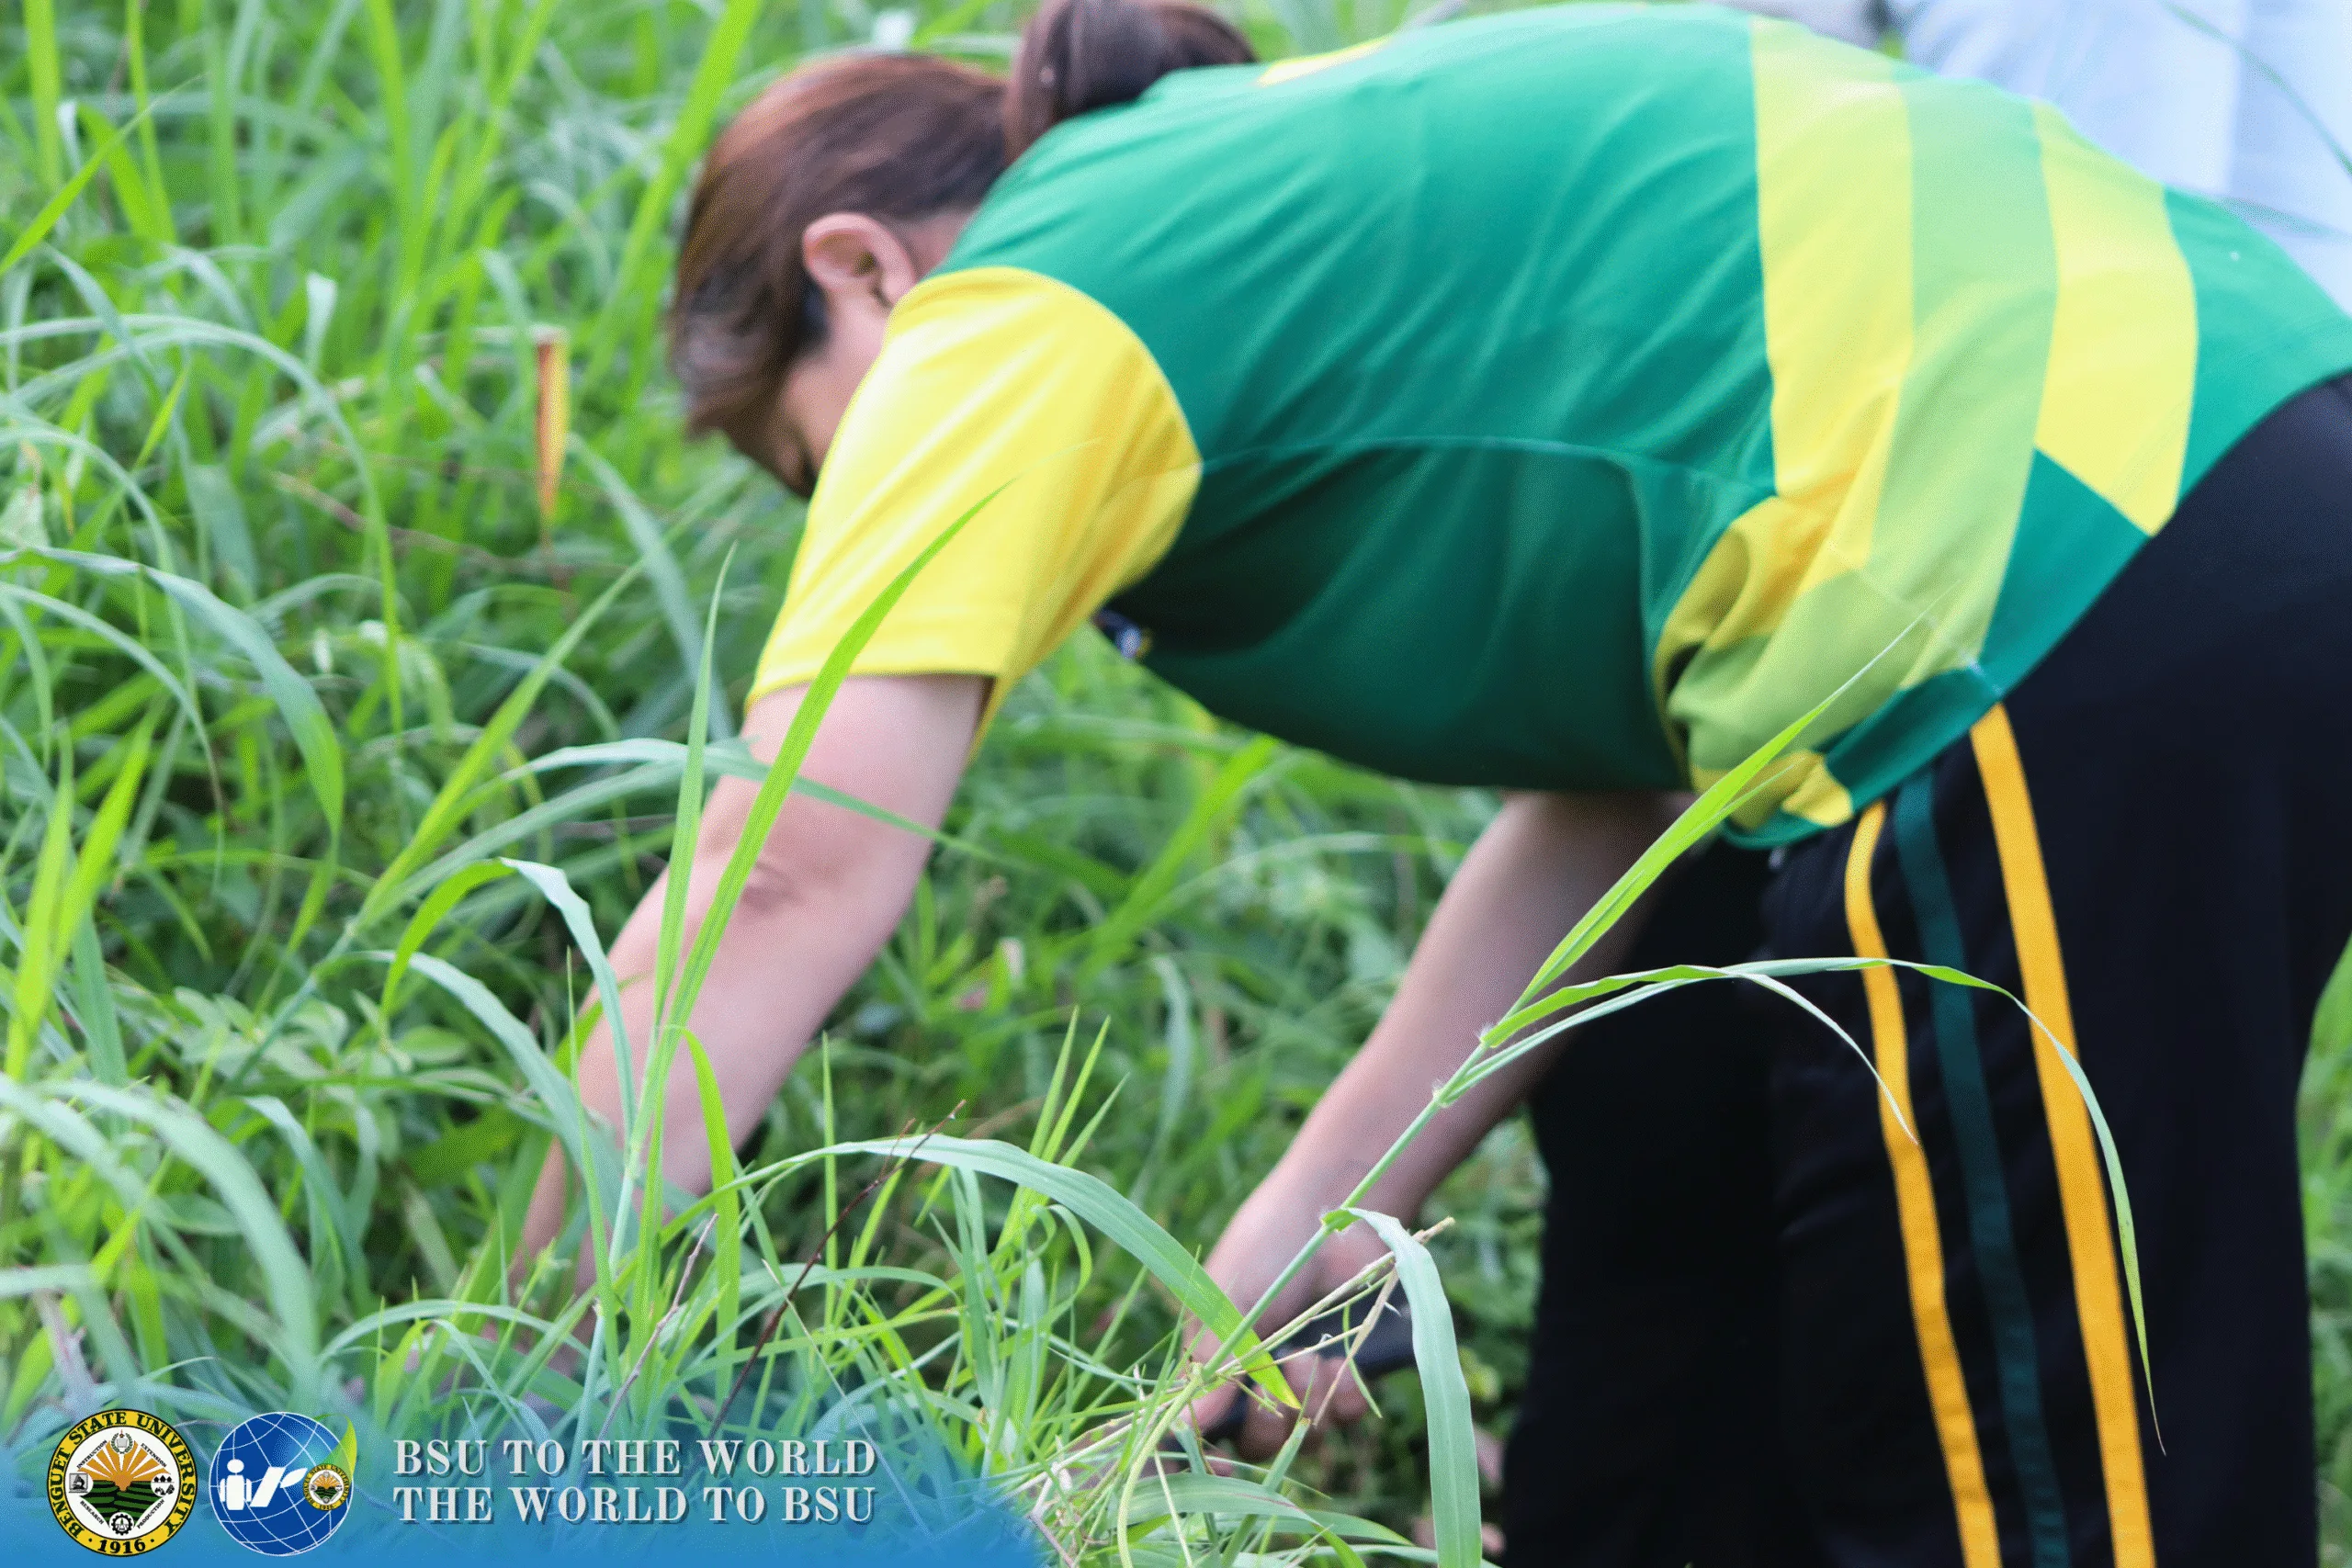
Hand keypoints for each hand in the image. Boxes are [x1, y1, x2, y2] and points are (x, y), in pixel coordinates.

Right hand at [1187, 1165, 1397, 1459]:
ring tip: (1310, 1356)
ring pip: (1302, 1434)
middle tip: (1275, 1381)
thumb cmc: (1267, 1245)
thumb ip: (1212, 1363)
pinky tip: (1341, 1365)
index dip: (1207, 1453)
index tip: (1219, 1462)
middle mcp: (1255, 1379)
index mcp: (1214, 1362)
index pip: (1201, 1428)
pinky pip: (1344, 1416)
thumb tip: (1184, 1424)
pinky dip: (1343, 1396)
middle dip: (1267, 1421)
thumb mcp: (1229, 1301)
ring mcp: (1302, 1378)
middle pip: (1255, 1443)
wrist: (1335, 1213)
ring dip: (1307, 1400)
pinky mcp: (1346, 1372)